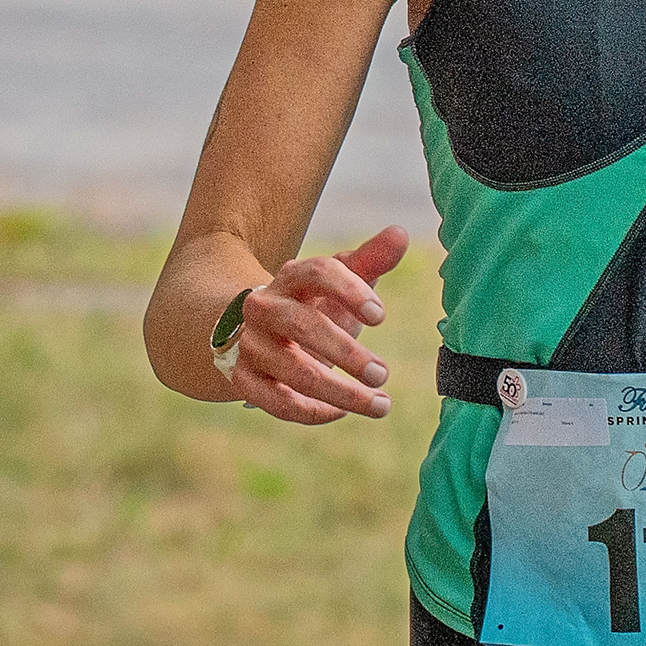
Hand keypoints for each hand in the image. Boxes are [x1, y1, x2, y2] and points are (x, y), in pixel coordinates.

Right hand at [228, 226, 410, 423]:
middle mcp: (265, 307)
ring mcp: (251, 344)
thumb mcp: (341, 281)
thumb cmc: (314, 304)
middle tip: (382, 373)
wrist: (262, 332)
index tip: (380, 316)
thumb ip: (371, 259)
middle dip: (346, 352)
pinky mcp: (244, 378)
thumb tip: (400, 233)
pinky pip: (276, 401)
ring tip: (381, 403)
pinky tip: (343, 413)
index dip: (349, 290)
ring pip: (293, 371)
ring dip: (340, 392)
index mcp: (291, 276)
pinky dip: (312, 411)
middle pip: (302, 325)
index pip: (317, 272)